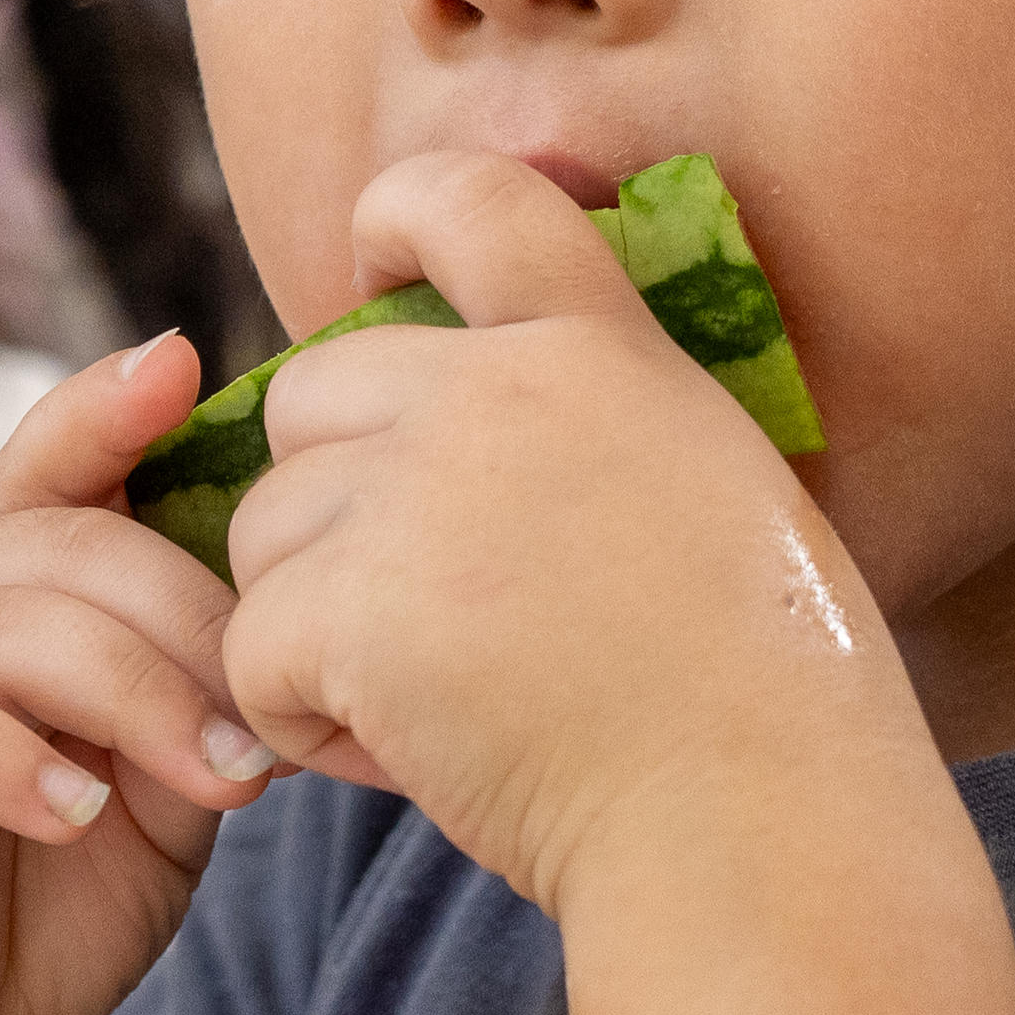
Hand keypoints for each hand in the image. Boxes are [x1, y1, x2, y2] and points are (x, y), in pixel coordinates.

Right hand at [0, 333, 284, 1014]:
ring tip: (215, 783)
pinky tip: (77, 813)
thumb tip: (300, 628)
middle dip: (184, 618)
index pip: (51, 473)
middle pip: (55, 544)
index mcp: (8, 608)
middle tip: (268, 731)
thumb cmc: (43, 919)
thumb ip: (199, 702)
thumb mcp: (158, 799)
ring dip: (126, 692)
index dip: (104, 411)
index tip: (184, 367)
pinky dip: (7, 757)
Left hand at [219, 151, 931, 911]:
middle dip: (331, 505)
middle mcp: (502, 390)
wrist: (758, 819)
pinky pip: (252, 647)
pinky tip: (404, 759)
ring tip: (431, 708)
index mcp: (603, 346)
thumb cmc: (761, 695)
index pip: (464, 195)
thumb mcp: (710, 485)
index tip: (375, 287)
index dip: (390, 223)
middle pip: (308, 394)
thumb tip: (469, 411)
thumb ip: (594, 418)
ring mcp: (420, 493)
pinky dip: (301, 719)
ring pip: (264, 528)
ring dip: (314, 623)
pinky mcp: (356, 607)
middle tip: (425, 623)